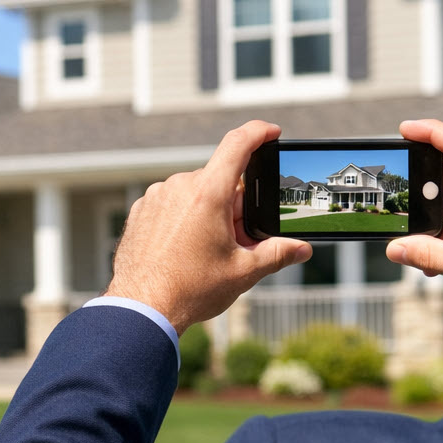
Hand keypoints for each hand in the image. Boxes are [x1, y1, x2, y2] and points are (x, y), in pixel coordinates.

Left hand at [107, 121, 311, 335]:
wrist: (141, 310)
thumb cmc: (190, 291)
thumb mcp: (243, 272)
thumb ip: (277, 254)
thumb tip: (301, 249)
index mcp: (207, 193)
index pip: (238, 144)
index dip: (259, 132)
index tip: (271, 132)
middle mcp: (178, 186)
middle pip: (219, 181)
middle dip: (235, 205)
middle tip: (236, 241)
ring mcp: (156, 197)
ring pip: (194, 194)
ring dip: (208, 213)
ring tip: (206, 252)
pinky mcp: (141, 211)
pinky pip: (171, 205)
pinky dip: (184, 219)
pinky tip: (184, 251)